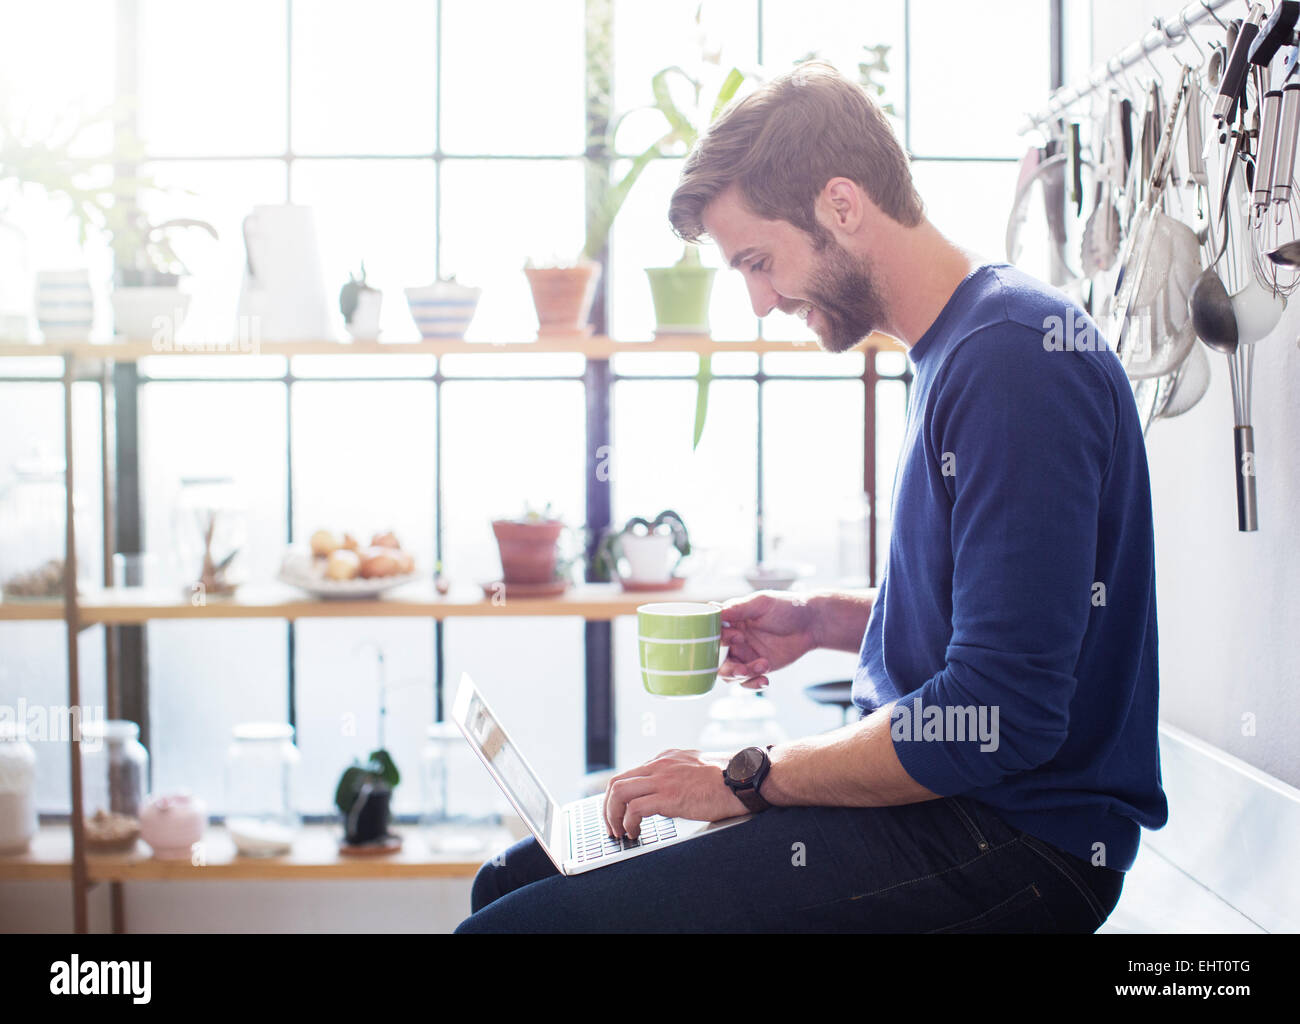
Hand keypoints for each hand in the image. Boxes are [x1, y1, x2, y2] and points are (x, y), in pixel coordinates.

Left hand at [602, 749, 747, 839]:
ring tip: (620, 832)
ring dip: (613, 816)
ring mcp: (662, 778)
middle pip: (616, 782)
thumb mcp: (696, 771)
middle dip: (608, 807)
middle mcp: (659, 764)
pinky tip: (635, 833)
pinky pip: (634, 808)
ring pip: (618, 792)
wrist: (745, 779)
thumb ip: (678, 778)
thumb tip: (669, 798)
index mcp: (665, 759)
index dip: (618, 797)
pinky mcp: (668, 795)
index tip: (618, 814)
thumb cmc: (729, 780)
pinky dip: (628, 823)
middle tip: (613, 827)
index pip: (629, 775)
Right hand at [718, 591, 819, 688]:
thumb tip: (714, 609)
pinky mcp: (757, 667)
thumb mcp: (762, 603)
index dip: (720, 640)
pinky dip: (752, 684)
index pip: (713, 635)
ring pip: (730, 674)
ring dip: (743, 675)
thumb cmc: (786, 607)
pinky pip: (747, 682)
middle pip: (716, 660)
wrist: (811, 623)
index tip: (738, 636)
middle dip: (728, 668)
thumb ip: (739, 608)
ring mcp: (745, 655)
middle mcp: (734, 640)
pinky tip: (765, 680)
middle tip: (743, 668)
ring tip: (763, 666)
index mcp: (730, 621)